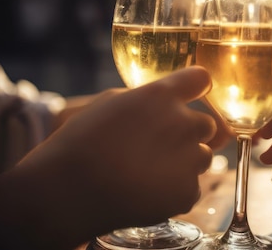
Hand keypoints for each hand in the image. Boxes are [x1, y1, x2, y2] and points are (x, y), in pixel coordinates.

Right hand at [14, 66, 217, 240]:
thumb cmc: (81, 143)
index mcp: (161, 96)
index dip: (196, 88)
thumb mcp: (111, 103)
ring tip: (148, 172)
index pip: (200, 79)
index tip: (193, 95)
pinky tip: (147, 191)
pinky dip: (175, 191)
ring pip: (203, 156)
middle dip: (188, 133)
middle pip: (205, 124)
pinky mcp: (187, 191)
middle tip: (157, 147)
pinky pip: (193, 187)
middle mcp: (182, 123)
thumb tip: (174, 102)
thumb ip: (149, 98)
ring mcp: (188, 158)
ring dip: (184, 162)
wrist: (66, 191)